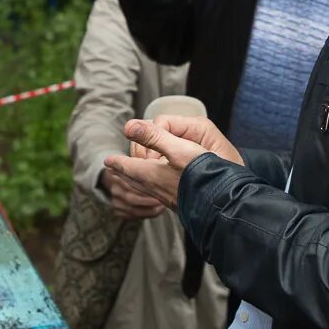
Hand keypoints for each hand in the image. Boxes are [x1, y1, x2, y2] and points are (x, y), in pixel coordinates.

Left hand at [103, 115, 242, 211]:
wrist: (221, 201)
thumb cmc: (201, 173)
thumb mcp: (178, 149)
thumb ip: (154, 136)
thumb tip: (128, 126)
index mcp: (152, 174)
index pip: (129, 167)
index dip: (117, 162)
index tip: (107, 161)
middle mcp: (157, 188)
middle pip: (134, 179)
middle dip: (124, 172)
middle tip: (114, 169)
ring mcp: (168, 198)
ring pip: (145, 188)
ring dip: (135, 181)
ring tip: (131, 178)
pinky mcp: (180, 202)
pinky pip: (157, 194)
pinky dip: (150, 188)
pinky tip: (157, 189)